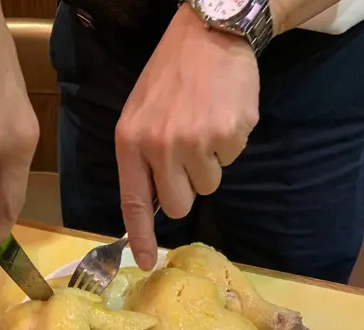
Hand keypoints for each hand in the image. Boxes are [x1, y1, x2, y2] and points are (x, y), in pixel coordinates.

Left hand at [115, 4, 259, 268]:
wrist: (209, 33)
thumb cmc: (171, 77)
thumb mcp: (139, 114)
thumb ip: (141, 159)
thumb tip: (152, 205)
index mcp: (132, 141)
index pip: (134, 202)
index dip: (142, 237)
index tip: (147, 262)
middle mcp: (162, 145)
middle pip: (180, 204)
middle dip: (188, 188)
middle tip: (189, 154)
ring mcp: (197, 140)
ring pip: (210, 185)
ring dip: (210, 162)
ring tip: (205, 124)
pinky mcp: (229, 133)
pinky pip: (232, 159)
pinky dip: (230, 142)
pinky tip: (221, 114)